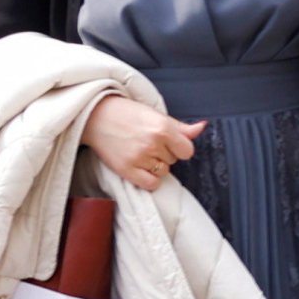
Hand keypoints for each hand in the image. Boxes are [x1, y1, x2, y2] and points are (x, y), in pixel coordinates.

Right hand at [81, 97, 202, 190]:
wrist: (96, 116)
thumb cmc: (127, 113)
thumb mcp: (157, 115)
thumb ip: (181, 127)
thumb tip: (202, 128)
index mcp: (163, 128)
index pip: (187, 151)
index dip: (179, 148)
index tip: (169, 143)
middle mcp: (153, 144)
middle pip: (174, 161)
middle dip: (165, 153)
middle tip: (148, 142)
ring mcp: (139, 158)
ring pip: (163, 172)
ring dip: (156, 165)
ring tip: (141, 152)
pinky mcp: (126, 170)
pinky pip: (150, 184)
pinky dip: (149, 179)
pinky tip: (141, 168)